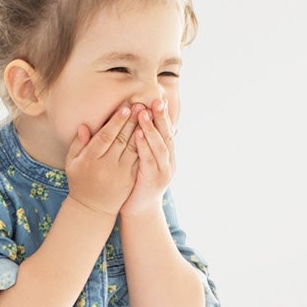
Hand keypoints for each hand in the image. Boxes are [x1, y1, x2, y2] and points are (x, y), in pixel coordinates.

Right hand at [65, 103, 142, 220]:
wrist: (93, 209)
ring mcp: (121, 175)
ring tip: (148, 115)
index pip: (106, 137)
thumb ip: (78, 144)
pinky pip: (140, 160)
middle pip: (122, 140)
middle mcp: (107, 167)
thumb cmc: (80, 181)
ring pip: (134, 149)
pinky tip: (151, 133)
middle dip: (133, 122)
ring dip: (142, 131)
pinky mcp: (131, 180)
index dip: (117, 122)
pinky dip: (146, 146)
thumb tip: (84, 126)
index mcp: (90, 160)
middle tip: (141, 105)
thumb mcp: (73, 163)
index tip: (126, 108)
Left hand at [120, 98, 175, 217]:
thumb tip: (144, 121)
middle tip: (156, 99)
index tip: (160, 96)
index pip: (167, 130)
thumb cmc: (137, 182)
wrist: (138, 210)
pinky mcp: (154, 180)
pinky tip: (138, 134)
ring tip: (144, 112)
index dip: (164, 115)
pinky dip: (144, 146)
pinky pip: (149, 160)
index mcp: (167, 155)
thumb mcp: (142, 159)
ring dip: (152, 128)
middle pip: (167, 135)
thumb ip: (145, 143)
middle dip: (162, 117)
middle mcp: (169, 161)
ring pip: (159, 146)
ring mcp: (164, 171)